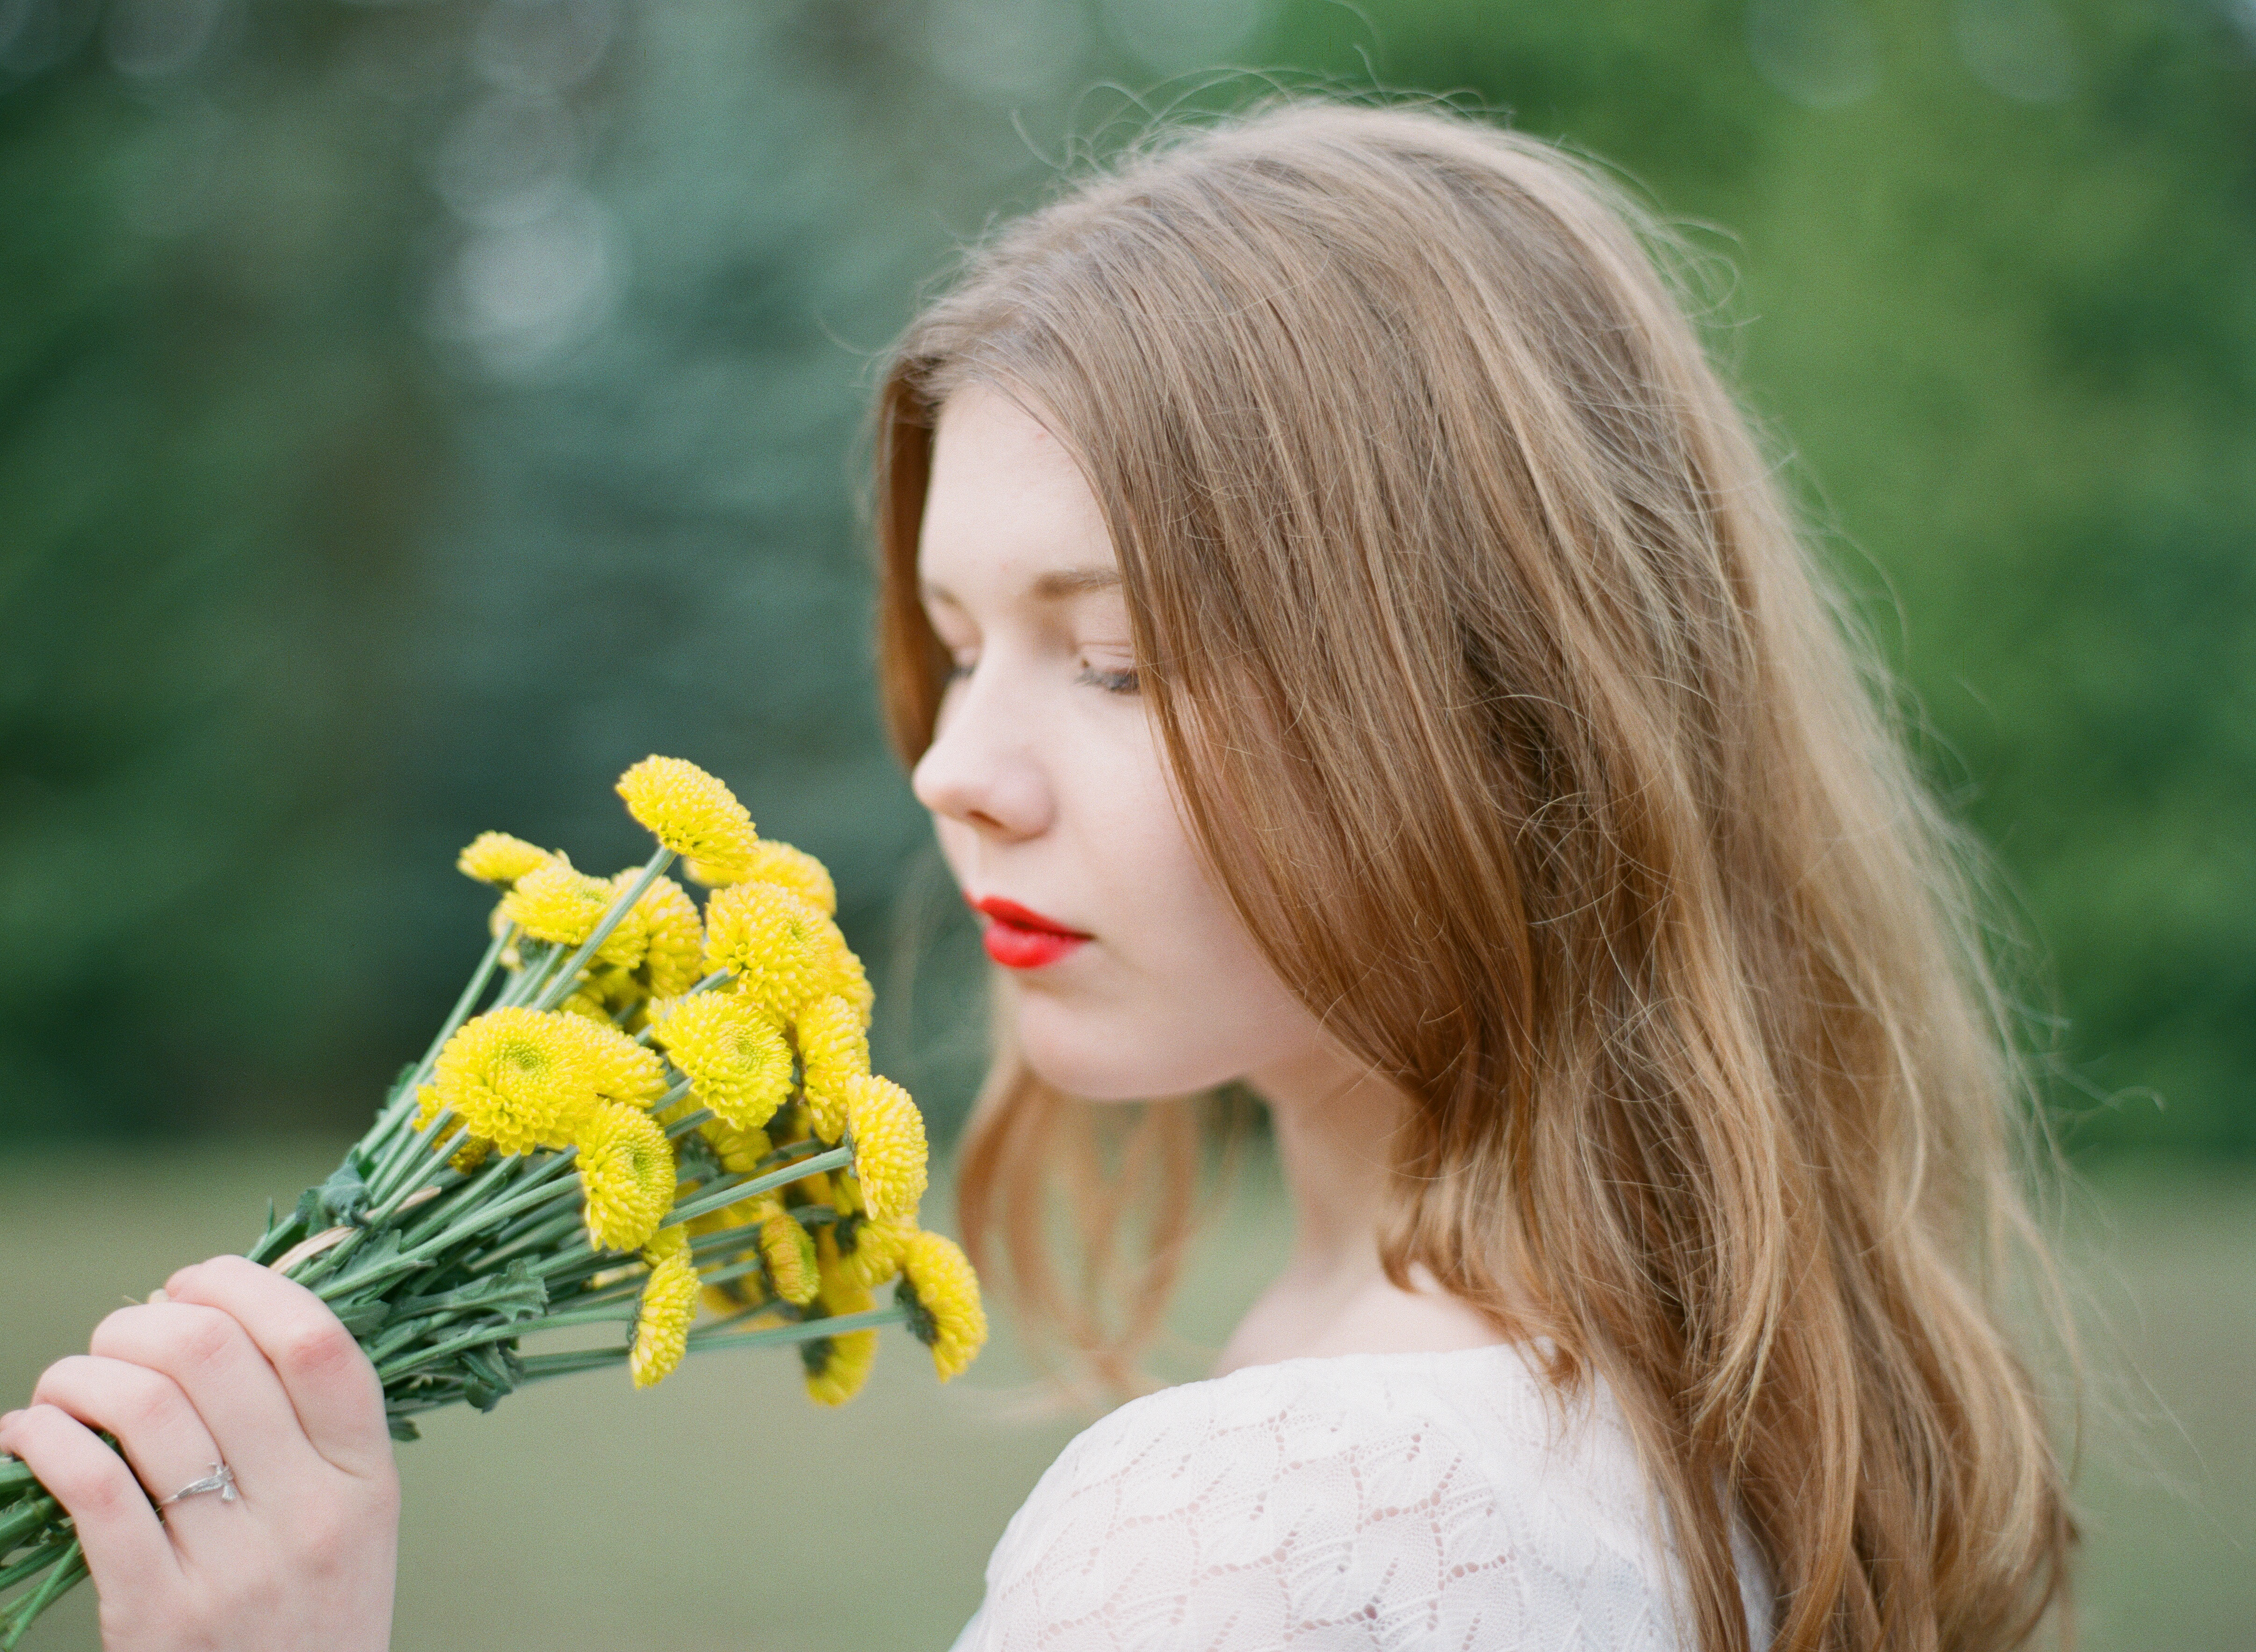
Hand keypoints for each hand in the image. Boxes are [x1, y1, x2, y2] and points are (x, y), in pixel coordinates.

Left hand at [0, 1255, 397, 1651]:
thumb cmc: (306, 1614)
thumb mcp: (346, 1517)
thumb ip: (302, 1425)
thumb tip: (197, 1312)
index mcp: (368, 1479)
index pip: (314, 1339)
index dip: (241, 1284)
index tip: (191, 1283)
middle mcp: (311, 1515)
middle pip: (214, 1355)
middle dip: (140, 1323)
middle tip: (116, 1339)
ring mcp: (236, 1569)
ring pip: (143, 1410)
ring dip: (79, 1376)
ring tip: (65, 1389)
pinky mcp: (158, 1617)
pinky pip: (92, 1489)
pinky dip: (44, 1440)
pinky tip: (30, 1435)